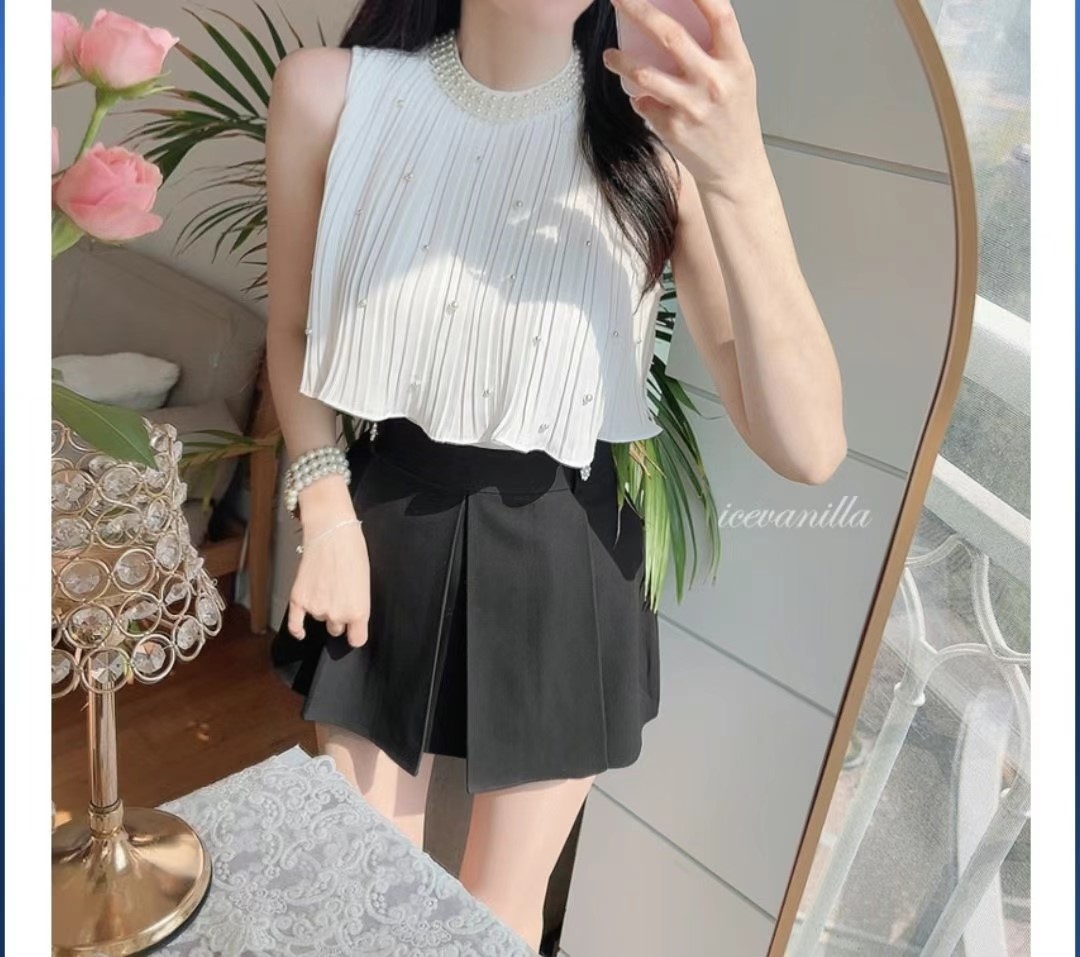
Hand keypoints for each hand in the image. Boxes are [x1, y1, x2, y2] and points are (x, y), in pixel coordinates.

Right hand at [287, 514, 370, 647]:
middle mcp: (337, 615)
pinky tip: (300, 632)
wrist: (332, 533)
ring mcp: (316, 608)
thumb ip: (359, 605)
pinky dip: (297, 629)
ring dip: (321, 608)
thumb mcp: (365, 583)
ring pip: (319, 618)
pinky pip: (295, 624)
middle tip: (338, 597)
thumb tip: (352, 616)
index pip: (357, 640)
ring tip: (325, 586)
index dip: (355, 633)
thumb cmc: (354, 553)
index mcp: (358, 611)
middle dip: (338, 617)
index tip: (354, 630)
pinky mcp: (298, 600)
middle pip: (336, 629)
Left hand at [603, 0, 766, 196]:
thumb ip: (716, 47)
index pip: (719, 15)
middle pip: (670, 35)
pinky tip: (641, 98)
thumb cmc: (734, 116)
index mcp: (735, 62)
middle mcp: (714, 82)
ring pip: (644, 74)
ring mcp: (691, 106)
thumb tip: (681, 15)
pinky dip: (639, 98)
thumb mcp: (738, 75)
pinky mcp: (673, 128)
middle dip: (638, 9)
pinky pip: (644, 103)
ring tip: (610, 55)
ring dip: (621, 61)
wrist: (734, 167)